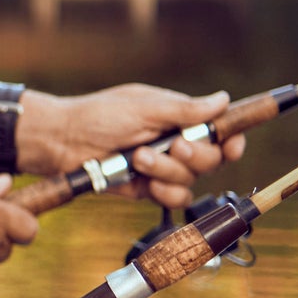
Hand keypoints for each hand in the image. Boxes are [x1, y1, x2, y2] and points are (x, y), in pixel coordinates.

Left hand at [25, 85, 248, 207]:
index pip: (219, 131)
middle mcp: (176, 143)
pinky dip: (163, 191)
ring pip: (191, 180)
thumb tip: (223, 100)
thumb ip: (184, 109)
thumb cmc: (100, 115)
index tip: (232, 145)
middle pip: (213, 159)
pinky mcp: (149, 188)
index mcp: (179, 118)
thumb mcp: (144, 106)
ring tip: (139, 158)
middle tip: (173, 146)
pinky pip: (174, 197)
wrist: (64, 141)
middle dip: (196, 155)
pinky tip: (144, 181)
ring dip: (168, 171)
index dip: (232, 140)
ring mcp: (163, 167)